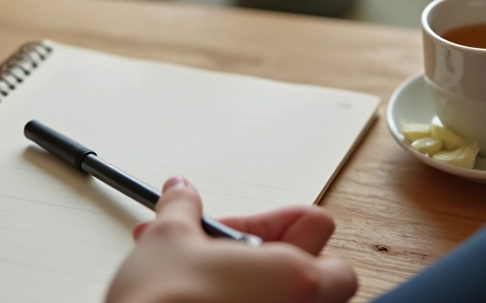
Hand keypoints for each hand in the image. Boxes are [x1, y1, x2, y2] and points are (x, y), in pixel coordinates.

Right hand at [106, 177, 357, 302]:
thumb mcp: (169, 239)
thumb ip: (183, 207)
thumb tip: (180, 193)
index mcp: (297, 275)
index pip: (316, 224)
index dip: (270, 221)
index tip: (231, 228)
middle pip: (311, 269)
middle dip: (264, 255)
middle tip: (222, 254)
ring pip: (289, 298)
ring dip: (253, 284)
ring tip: (206, 280)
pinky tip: (203, 300)